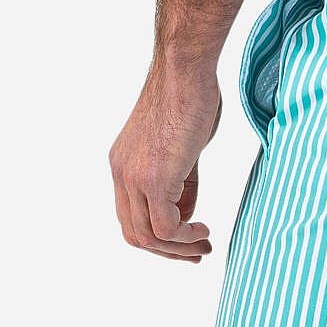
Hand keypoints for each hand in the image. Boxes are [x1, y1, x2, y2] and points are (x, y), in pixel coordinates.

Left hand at [110, 67, 220, 261]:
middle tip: (198, 254)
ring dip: (179, 249)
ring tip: (204, 245)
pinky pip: (165, 227)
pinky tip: (204, 230)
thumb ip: (180, 184)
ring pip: (148, 236)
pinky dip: (185, 237)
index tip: (188, 242)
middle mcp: (122, 174)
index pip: (130, 218)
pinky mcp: (155, 178)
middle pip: (134, 234)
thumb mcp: (182, 150)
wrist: (185, 72)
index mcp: (124, 166)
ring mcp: (135, 177)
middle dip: (168, 252)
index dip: (159, 239)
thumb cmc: (190, 99)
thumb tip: (186, 215)